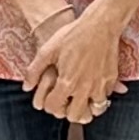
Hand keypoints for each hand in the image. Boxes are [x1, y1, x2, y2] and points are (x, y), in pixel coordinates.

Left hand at [28, 7, 124, 123]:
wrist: (101, 24)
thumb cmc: (73, 35)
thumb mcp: (48, 50)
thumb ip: (34, 71)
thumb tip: (26, 87)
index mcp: (67, 82)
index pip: (54, 107)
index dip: (49, 106)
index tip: (51, 99)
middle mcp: (85, 87)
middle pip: (76, 115)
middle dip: (68, 112)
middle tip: (66, 104)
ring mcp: (100, 84)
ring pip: (95, 110)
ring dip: (87, 108)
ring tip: (82, 101)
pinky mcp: (111, 79)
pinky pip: (106, 97)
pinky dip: (99, 96)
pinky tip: (93, 88)